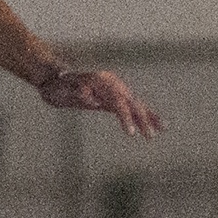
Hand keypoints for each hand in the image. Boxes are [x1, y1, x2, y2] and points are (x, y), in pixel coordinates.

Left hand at [35, 62, 162, 137]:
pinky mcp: (114, 97)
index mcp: (101, 81)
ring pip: (134, 103)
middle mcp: (112, 83)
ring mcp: (114, 89)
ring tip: (162, 129)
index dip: (125, 117)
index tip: (131, 133)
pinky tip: (156, 123)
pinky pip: (131, 106)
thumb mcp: (61, 92)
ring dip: (147, 117)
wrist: (55, 81)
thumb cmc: (57, 88)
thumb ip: (77, 94)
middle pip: (130, 102)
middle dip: (141, 119)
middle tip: (150, 136)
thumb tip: (92, 99)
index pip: (117, 101)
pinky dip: (144, 114)